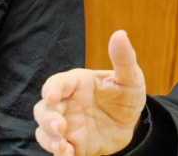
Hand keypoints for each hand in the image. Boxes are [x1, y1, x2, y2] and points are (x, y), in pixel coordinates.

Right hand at [33, 30, 146, 155]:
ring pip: (45, 132)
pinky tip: (69, 155)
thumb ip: (123, 58)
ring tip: (63, 148)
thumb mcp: (130, 77)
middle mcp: (66, 104)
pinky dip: (59, 154)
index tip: (52, 95)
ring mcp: (67, 125)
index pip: (57, 83)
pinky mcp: (72, 144)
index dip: (51, 88)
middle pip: (44, 109)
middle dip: (47, 119)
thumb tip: (120, 34)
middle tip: (60, 127)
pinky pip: (58, 150)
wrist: (134, 123)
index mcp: (77, 83)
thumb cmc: (127, 94)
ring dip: (49, 140)